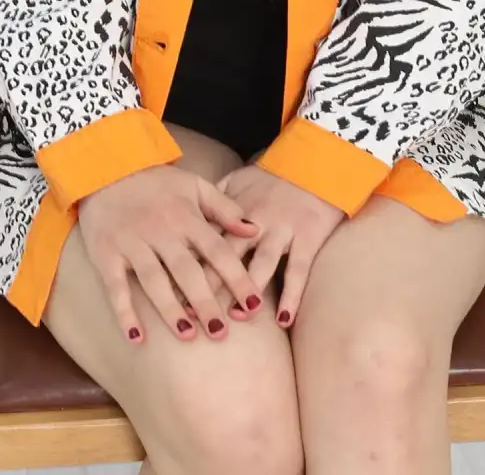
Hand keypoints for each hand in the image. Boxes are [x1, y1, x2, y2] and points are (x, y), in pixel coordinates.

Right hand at [78, 165, 263, 343]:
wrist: (106, 169)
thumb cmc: (156, 182)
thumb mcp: (194, 185)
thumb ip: (224, 208)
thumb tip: (254, 229)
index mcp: (186, 217)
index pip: (217, 251)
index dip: (237, 279)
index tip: (255, 306)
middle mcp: (161, 232)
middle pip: (187, 271)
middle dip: (205, 302)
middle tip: (221, 332)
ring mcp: (132, 244)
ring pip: (154, 281)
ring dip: (170, 310)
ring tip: (188, 336)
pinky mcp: (106, 254)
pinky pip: (115, 287)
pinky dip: (124, 313)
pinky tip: (136, 338)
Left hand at [200, 165, 344, 328]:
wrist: (314, 163)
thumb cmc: (272, 176)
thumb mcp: (238, 180)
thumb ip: (215, 200)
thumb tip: (188, 215)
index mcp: (235, 213)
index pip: (206, 243)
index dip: (189, 267)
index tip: (170, 292)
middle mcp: (255, 224)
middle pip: (228, 257)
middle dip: (211, 285)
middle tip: (195, 314)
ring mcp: (282, 231)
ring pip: (261, 265)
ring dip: (247, 291)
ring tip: (235, 317)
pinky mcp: (308, 237)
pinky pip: (298, 270)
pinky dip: (291, 295)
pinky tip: (283, 320)